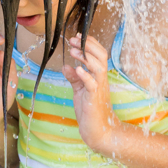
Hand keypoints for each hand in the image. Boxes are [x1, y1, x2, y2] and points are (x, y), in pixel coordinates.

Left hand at [62, 34, 120, 153]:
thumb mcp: (80, 91)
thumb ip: (74, 78)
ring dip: (86, 57)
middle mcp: (101, 80)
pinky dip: (85, 75)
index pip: (98, 54)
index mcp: (98, 76)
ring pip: (99, 67)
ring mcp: (99, 88)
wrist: (99, 131)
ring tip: (73, 51)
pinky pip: (92, 84)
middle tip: (73, 39)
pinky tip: (77, 69)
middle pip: (101, 56)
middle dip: (87, 45)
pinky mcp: (94, 98)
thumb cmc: (90, 111)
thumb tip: (66, 66)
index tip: (77, 36)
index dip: (89, 43)